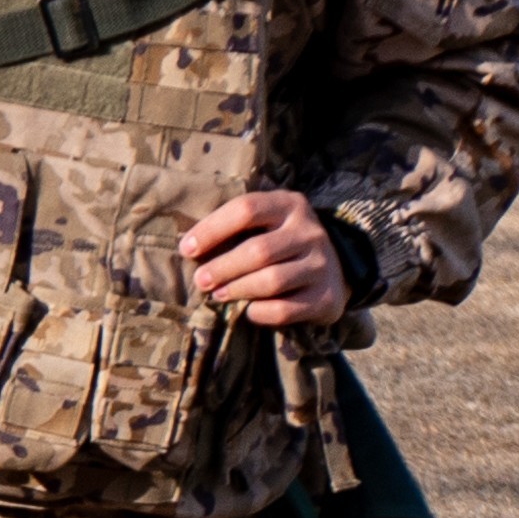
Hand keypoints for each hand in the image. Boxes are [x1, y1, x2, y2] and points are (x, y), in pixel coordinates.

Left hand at [179, 187, 351, 327]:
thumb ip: (233, 227)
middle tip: (200, 281)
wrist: (332, 268)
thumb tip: (188, 248)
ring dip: (238, 290)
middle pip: (258, 250)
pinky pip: (286, 309)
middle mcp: (310, 232)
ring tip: (217, 294)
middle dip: (222, 267)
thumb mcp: (264, 223)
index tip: (186, 249)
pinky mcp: (326, 296)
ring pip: (272, 281)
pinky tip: (247, 311)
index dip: (211, 230)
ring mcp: (322, 264)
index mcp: (289, 205)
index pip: (246, 209)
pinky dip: (260, 312)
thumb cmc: (279, 241)